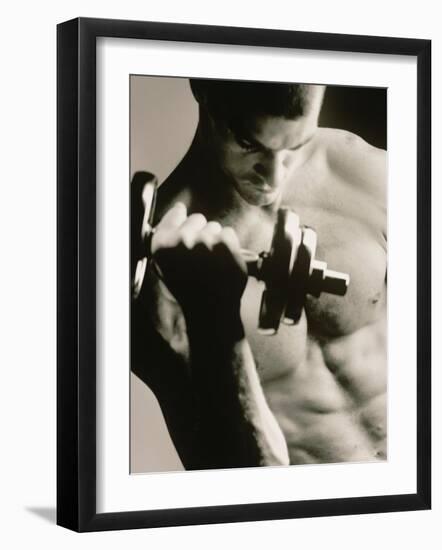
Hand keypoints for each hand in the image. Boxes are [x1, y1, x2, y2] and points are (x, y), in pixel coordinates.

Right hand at [151, 203, 247, 321]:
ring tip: (212, 262)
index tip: (188, 234)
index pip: (176, 213)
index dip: (184, 222)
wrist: (210, 309)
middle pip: (197, 218)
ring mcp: (205, 240)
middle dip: (200, 233)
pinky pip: (229, 233)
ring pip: (215, 226)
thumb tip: (179, 208)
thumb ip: (168, 236)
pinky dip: (230, 245)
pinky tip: (224, 262)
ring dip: (215, 240)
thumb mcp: (165, 264)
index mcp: (162, 244)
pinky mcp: (225, 244)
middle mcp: (182, 238)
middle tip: (201, 256)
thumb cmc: (187, 288)